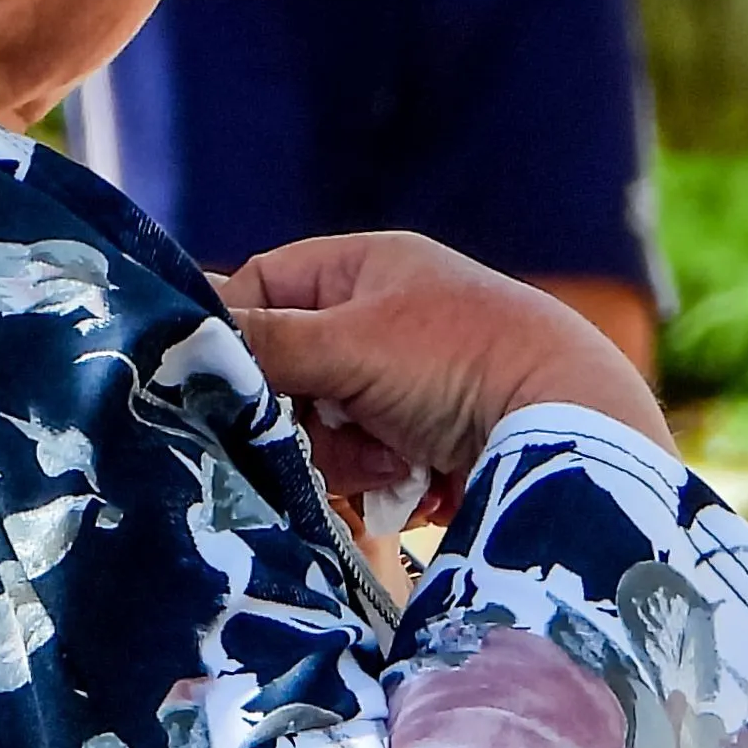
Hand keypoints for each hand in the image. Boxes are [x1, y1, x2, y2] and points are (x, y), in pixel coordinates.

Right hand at [219, 233, 671, 498]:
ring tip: (388, 455)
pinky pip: (359, 461)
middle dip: (298, 410)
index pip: (261, 286)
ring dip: (340, 451)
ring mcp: (402, 381)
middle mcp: (380, 318)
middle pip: (285, 368)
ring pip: (317, 425)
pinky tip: (411, 478)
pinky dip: (376, 475)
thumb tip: (178, 340)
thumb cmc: (462, 359)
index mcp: (363, 269)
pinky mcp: (422, 439)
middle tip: (322, 426)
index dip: (238, 333)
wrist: (569, 429)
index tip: (225, 379)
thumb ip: (264, 342)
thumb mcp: (351, 343)